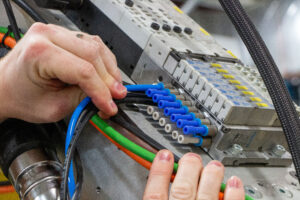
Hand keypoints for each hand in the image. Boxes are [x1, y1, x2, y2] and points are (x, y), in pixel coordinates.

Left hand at [0, 23, 126, 121]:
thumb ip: (82, 99)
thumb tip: (106, 96)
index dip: (102, 91)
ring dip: (109, 69)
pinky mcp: (65, 34)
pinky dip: (103, 61)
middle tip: (116, 97)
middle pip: (93, 54)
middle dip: (109, 80)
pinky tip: (106, 74)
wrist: (6, 87)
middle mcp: (48, 35)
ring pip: (96, 47)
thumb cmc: (21, 96)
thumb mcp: (53, 108)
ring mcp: (57, 31)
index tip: (110, 106)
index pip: (83, 71)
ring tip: (113, 88)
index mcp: (39, 52)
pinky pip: (92, 44)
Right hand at [143, 150, 244, 199]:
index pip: (155, 193)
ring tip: (214, 166)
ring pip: (207, 195)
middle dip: (188, 168)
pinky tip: (235, 183)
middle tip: (191, 158)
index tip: (163, 155)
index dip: (159, 170)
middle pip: (182, 190)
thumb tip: (151, 191)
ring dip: (211, 176)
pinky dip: (234, 194)